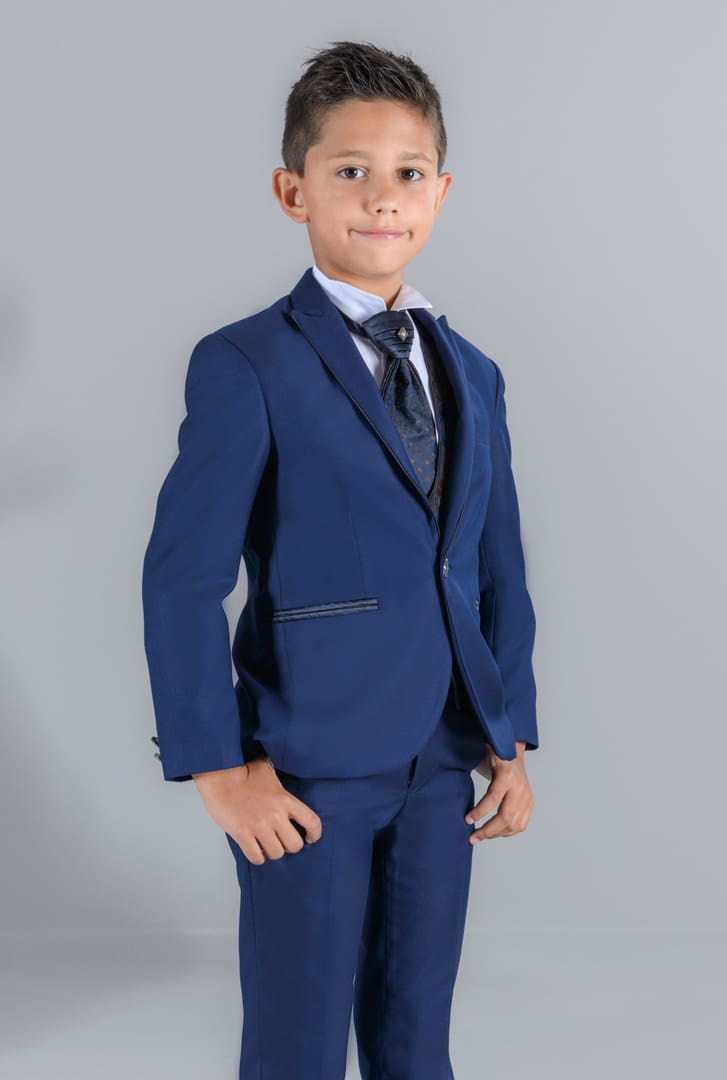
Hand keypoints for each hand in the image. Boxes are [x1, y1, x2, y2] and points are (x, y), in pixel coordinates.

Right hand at [192, 755, 322, 865]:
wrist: (220, 775)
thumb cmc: (242, 770)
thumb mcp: (270, 771)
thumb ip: (281, 783)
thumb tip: (286, 786)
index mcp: (285, 799)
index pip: (312, 821)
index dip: (315, 834)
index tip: (310, 838)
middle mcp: (276, 815)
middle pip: (295, 845)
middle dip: (290, 846)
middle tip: (283, 841)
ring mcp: (259, 826)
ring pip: (277, 853)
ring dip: (273, 852)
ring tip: (267, 845)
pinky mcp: (242, 834)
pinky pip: (256, 857)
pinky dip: (258, 857)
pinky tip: (255, 849)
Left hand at [465, 741, 533, 842]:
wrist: (513, 752)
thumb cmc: (495, 755)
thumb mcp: (481, 758)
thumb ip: (469, 769)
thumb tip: (454, 788)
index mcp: (507, 774)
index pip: (493, 797)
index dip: (480, 812)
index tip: (467, 820)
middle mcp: (520, 787)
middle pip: (506, 817)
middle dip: (487, 831)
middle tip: (472, 838)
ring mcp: (527, 797)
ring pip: (514, 824)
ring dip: (496, 834)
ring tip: (481, 836)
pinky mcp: (530, 803)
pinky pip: (521, 824)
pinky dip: (507, 832)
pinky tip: (495, 833)